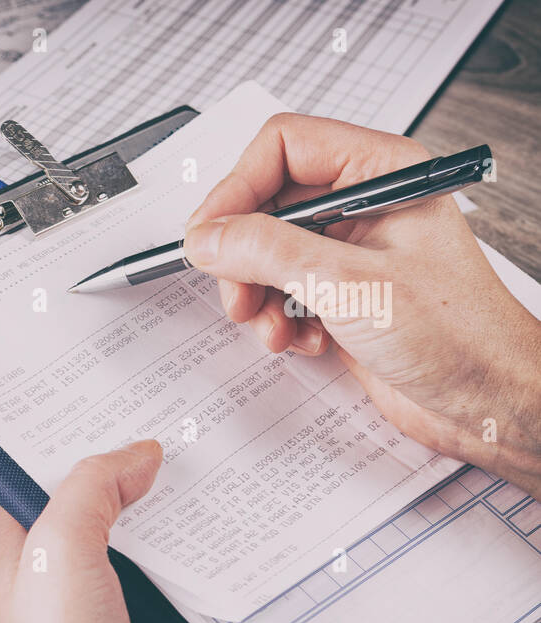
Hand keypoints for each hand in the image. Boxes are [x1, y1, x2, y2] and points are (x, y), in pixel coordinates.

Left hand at [0, 441, 199, 622]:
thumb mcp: (60, 550)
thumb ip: (90, 490)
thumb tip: (129, 454)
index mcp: (15, 557)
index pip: (33, 481)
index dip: (66, 444)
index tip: (105, 413)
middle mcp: (50, 586)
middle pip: (89, 513)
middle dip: (124, 480)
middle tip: (162, 444)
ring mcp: (95, 617)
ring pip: (132, 552)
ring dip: (161, 526)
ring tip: (192, 487)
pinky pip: (164, 594)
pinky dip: (187, 573)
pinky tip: (208, 555)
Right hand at [184, 113, 540, 498]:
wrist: (488, 400)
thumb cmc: (458, 336)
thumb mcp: (348, 285)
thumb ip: (267, 252)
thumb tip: (207, 236)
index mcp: (381, 173)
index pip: (283, 147)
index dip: (238, 187)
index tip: (210, 234)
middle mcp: (364, 203)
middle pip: (265, 203)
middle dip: (243, 255)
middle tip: (238, 293)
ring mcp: (350, 250)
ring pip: (266, 252)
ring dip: (256, 294)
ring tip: (272, 327)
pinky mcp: (341, 293)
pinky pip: (281, 290)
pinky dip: (277, 319)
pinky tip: (301, 340)